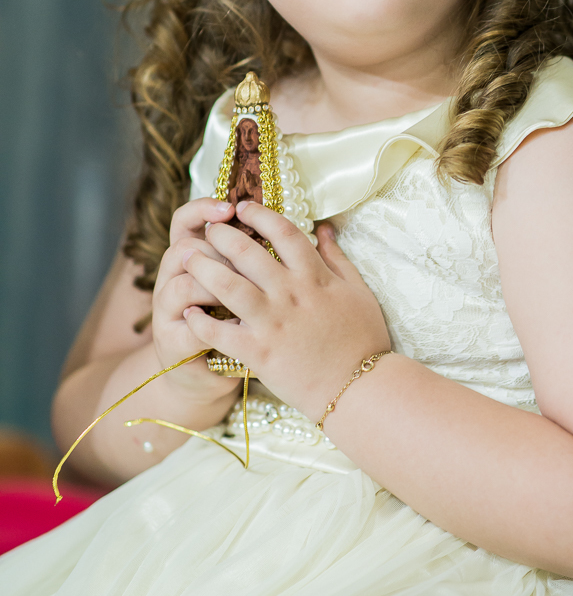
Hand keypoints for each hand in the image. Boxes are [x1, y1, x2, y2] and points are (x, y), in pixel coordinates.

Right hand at [150, 198, 242, 402]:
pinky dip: (218, 326)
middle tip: (246, 261)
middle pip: (186, 247)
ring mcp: (167, 312)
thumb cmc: (231, 317)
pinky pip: (192, 327)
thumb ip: (249, 252)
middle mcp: (170, 279)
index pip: (184, 220)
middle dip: (218, 252)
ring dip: (216, 288)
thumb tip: (275, 221)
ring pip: (183, 284)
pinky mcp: (172, 342)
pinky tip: (241, 324)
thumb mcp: (238, 280)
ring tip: (244, 296)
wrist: (204, 372)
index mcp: (188, 258)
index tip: (231, 208)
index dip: (203, 209)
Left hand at [181, 202, 390, 421]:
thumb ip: (338, 258)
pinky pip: (220, 332)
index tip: (242, 208)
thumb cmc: (363, 339)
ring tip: (187, 257)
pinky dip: (200, 320)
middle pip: (247, 252)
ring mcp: (273, 322)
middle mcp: (290, 293)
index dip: (260, 215)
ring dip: (203, 268)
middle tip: (208, 228)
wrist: (360, 387)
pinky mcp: (259, 353)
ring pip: (228, 285)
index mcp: (315, 276)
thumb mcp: (359, 291)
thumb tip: (325, 229)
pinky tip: (188, 311)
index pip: (283, 232)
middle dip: (222, 235)